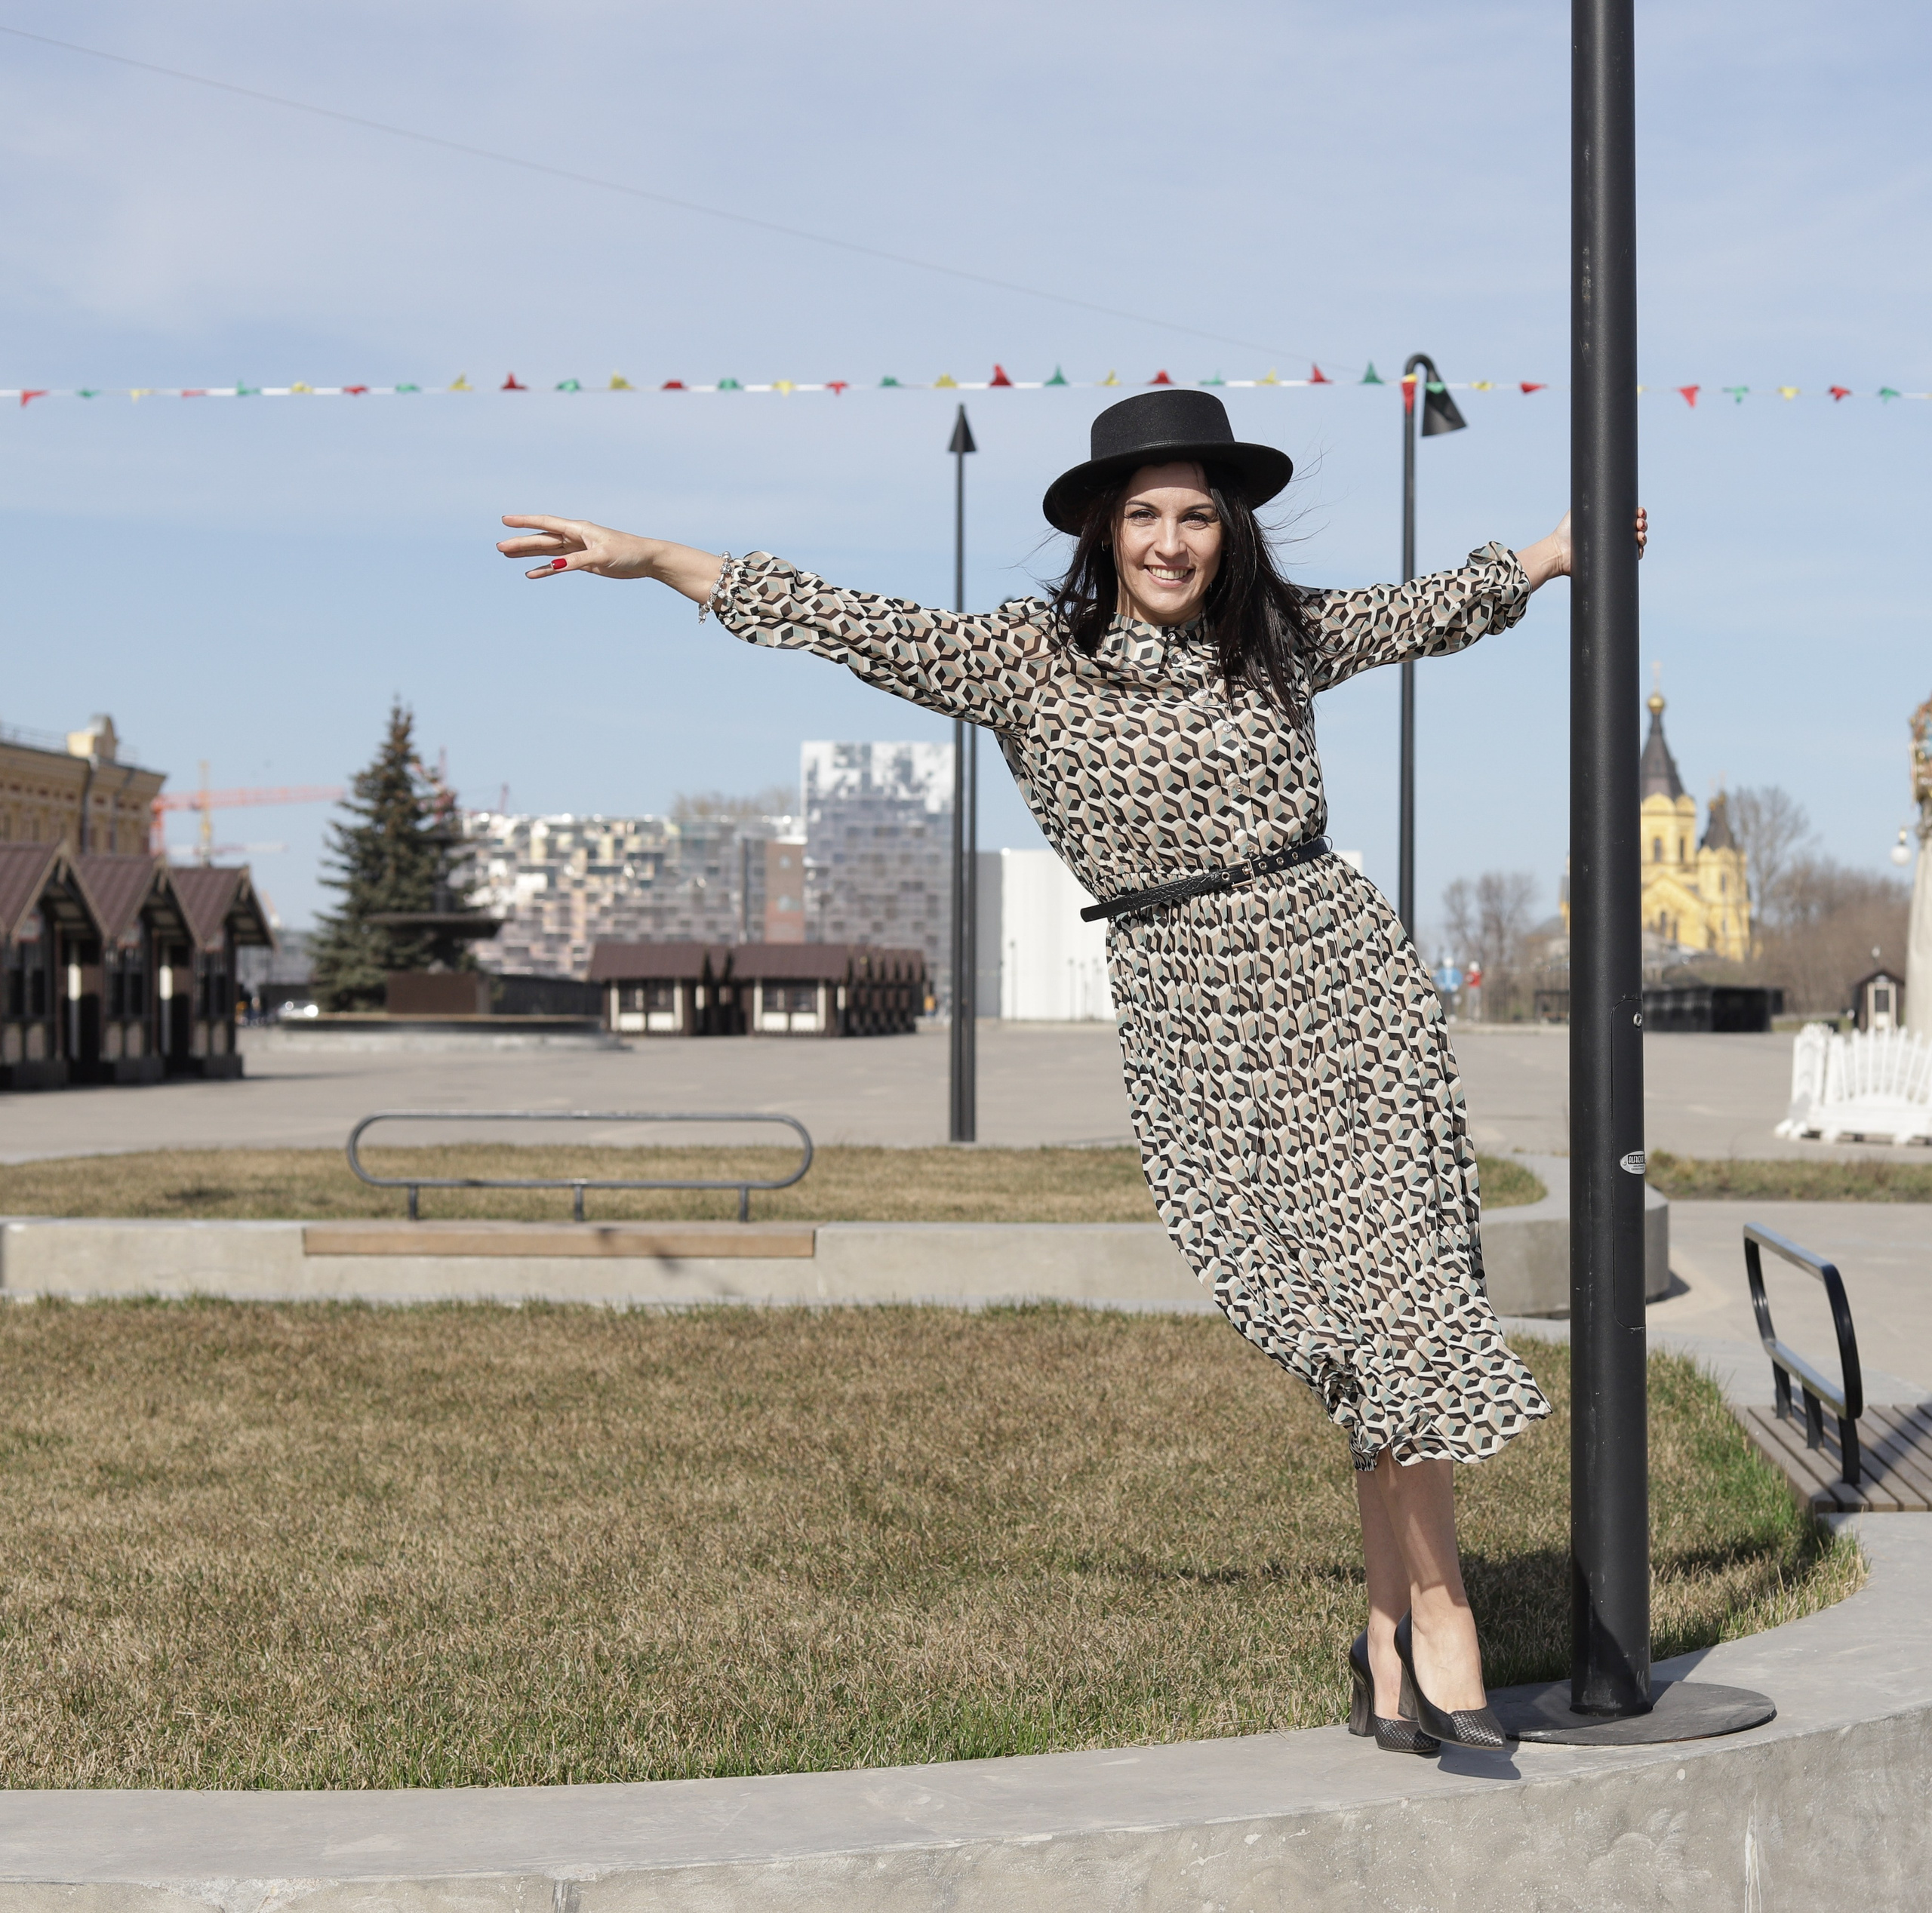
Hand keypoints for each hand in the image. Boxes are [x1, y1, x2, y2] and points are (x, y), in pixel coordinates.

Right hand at [497, 515, 660, 579]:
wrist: (646, 560)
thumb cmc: (628, 551)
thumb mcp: (602, 556)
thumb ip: (576, 560)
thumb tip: (554, 566)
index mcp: (578, 529)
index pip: (546, 523)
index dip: (525, 521)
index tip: (505, 520)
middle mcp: (575, 536)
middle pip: (542, 538)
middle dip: (521, 542)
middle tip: (499, 546)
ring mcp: (578, 549)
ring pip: (547, 551)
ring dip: (528, 553)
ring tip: (507, 554)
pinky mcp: (584, 562)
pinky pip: (559, 565)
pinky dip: (546, 569)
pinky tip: (531, 573)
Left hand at [1515, 506, 1646, 590]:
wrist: (1559, 551)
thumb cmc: (1566, 530)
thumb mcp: (1580, 509)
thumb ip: (1591, 498)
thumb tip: (1599, 482)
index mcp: (1611, 522)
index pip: (1630, 516)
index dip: (1639, 513)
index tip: (1640, 512)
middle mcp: (1615, 535)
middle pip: (1637, 528)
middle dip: (1642, 524)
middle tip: (1639, 524)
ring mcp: (1615, 548)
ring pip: (1637, 543)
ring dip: (1643, 538)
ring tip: (1639, 535)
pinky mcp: (1612, 561)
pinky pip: (1630, 559)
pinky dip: (1637, 554)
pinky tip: (1639, 550)